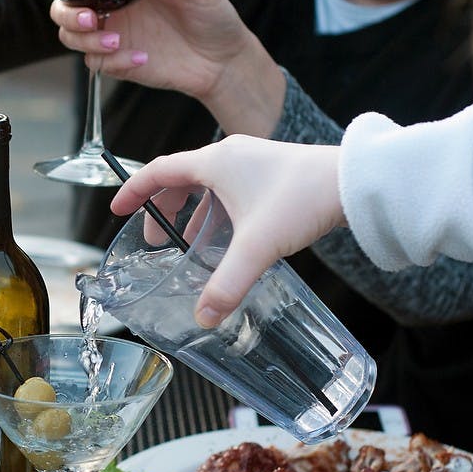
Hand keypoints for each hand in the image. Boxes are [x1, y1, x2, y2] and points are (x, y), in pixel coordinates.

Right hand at [21, 0, 284, 136]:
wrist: (223, 61)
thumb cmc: (211, 17)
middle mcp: (110, 8)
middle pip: (61, 9)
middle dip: (66, 13)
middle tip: (89, 18)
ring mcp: (111, 37)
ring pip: (71, 39)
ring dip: (87, 40)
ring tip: (118, 41)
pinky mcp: (118, 64)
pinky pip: (97, 65)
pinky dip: (113, 63)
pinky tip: (140, 59)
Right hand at [110, 135, 344, 327]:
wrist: (356, 182)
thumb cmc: (303, 198)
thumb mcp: (258, 245)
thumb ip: (227, 282)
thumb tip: (204, 316)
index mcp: (215, 161)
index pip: (158, 171)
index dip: (133, 191)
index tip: (116, 209)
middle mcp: (229, 155)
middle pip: (180, 178)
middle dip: (162, 208)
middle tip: (157, 239)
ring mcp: (251, 162)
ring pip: (206, 184)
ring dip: (191, 212)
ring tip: (186, 244)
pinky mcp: (270, 173)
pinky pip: (229, 188)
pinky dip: (216, 211)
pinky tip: (226, 238)